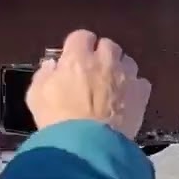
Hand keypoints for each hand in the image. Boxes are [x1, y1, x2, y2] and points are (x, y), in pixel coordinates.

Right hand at [25, 29, 152, 139]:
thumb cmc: (57, 118)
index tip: (74, 57)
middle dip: (101, 54)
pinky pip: (140, 81)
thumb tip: (53, 65)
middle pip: (108, 44)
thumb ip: (45, 75)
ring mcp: (127, 75)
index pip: (81, 36)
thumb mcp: (36, 95)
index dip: (78, 46)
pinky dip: (134, 87)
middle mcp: (106, 60)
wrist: (88, 142)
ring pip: (127, 60)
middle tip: (93, 70)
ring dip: (120, 68)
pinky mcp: (142, 92)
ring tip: (112, 84)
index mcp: (78, 57)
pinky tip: (126, 98)